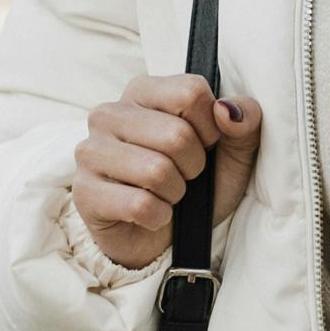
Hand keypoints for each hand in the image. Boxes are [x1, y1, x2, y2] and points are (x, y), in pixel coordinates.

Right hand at [71, 74, 260, 270]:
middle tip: (185, 176)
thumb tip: (227, 109)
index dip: (211, 127)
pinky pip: (139, 205)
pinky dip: (158, 216)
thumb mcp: (234, 152)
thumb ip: (245, 121)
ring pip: (156, 170)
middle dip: (194, 165)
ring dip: (176, 192)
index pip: (190, 92)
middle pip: (176, 134)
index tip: (205, 144)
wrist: (168, 239)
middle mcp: (109, 114)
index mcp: (143, 91)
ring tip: (167, 193)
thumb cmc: (200, 187)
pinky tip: (152, 214)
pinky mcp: (84, 191)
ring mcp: (90, 151)